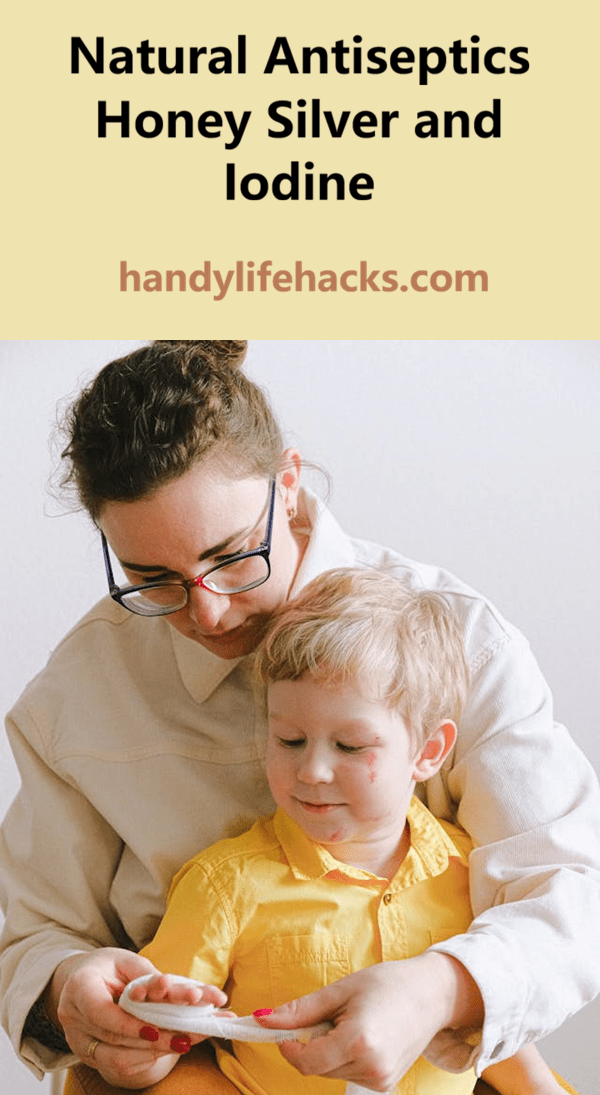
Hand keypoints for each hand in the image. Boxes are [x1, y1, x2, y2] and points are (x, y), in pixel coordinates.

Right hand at [45, 948, 225, 1088]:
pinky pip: (117, 1065)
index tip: (155, 1030)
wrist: (81, 980)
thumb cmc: (107, 967)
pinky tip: (165, 1048)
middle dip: (152, 1041)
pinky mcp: (88, 1056)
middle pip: (114, 1038)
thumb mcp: (125, 960)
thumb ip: (146, 976)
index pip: (100, 1012)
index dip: (127, 1024)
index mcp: (80, 987)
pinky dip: (144, 1058)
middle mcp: (74, 1018)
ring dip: (152, 1053)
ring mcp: (79, 1041)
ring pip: (116, 1059)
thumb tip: (172, 990)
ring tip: (182, 1043)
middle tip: (185, 1038)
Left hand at [254, 954, 483, 1092]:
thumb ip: (301, 1010)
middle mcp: (371, 1067)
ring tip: (353, 1021)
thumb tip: (263, 1018)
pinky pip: (347, 1073)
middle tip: (330, 1014)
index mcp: (358, 1041)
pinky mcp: (384, 1084)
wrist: (432, 994)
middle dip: (311, 1042)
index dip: (288, 1046)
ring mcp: (380, 1080)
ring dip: (328, 1049)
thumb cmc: (388, 984)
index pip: (306, 1061)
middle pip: (316, 1066)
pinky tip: (363, 1035)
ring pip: (330, 1071)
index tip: (282, 1029)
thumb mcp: (341, 989)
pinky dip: (344, 1056)